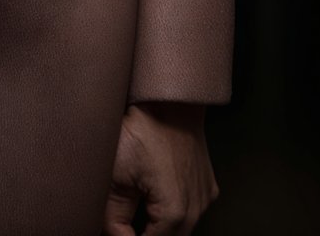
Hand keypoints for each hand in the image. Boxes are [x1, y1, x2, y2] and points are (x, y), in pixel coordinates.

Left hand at [102, 101, 219, 234]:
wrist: (168, 97)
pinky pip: (191, 209)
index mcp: (175, 213)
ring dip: (158, 226)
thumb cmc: (141, 129)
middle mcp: (196, 209)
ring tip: (136, 209)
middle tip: (123, 224)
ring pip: (180, 229)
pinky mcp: (207, 183)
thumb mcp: (116, 176)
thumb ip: (113, 218)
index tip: (115, 231)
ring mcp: (205, 196)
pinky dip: (173, 211)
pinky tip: (155, 196)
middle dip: (144, 235)